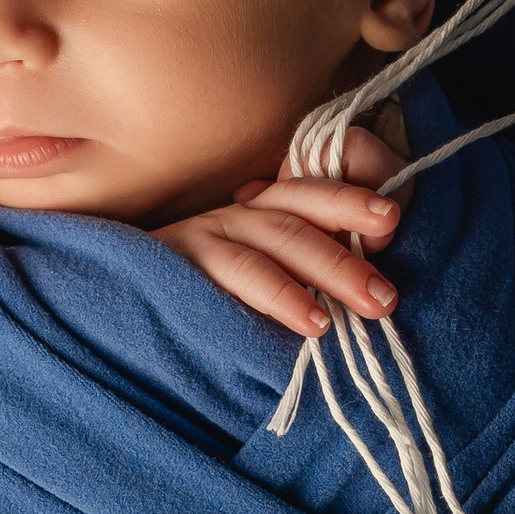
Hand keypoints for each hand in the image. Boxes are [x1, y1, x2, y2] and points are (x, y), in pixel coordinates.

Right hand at [152, 125, 407, 343]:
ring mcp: (206, 233)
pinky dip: (276, 295)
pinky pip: (233, 271)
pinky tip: (309, 321)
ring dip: (323, 272)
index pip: (314, 192)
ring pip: (273, 241)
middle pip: (300, 213)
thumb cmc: (206, 296)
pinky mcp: (179, 259)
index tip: (392, 217)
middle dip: (348, 247)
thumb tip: (373, 288)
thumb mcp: (268, 278)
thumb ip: (313, 274)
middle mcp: (240, 213)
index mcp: (267, 210)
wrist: (122, 300)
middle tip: (387, 294)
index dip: (352, 199)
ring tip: (360, 310)